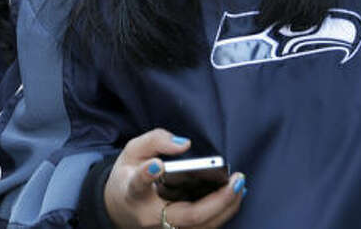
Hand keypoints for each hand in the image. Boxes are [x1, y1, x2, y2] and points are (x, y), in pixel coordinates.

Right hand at [103, 130, 244, 228]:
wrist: (120, 209)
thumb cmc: (129, 177)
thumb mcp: (133, 151)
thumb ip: (155, 141)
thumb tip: (184, 143)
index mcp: (133, 192)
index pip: (138, 185)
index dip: (147, 175)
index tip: (157, 164)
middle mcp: (151, 217)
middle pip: (188, 215)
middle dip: (217, 200)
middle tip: (236, 180)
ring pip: (203, 226)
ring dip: (226, 207)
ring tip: (239, 184)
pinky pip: (207, 227)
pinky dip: (224, 212)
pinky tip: (235, 194)